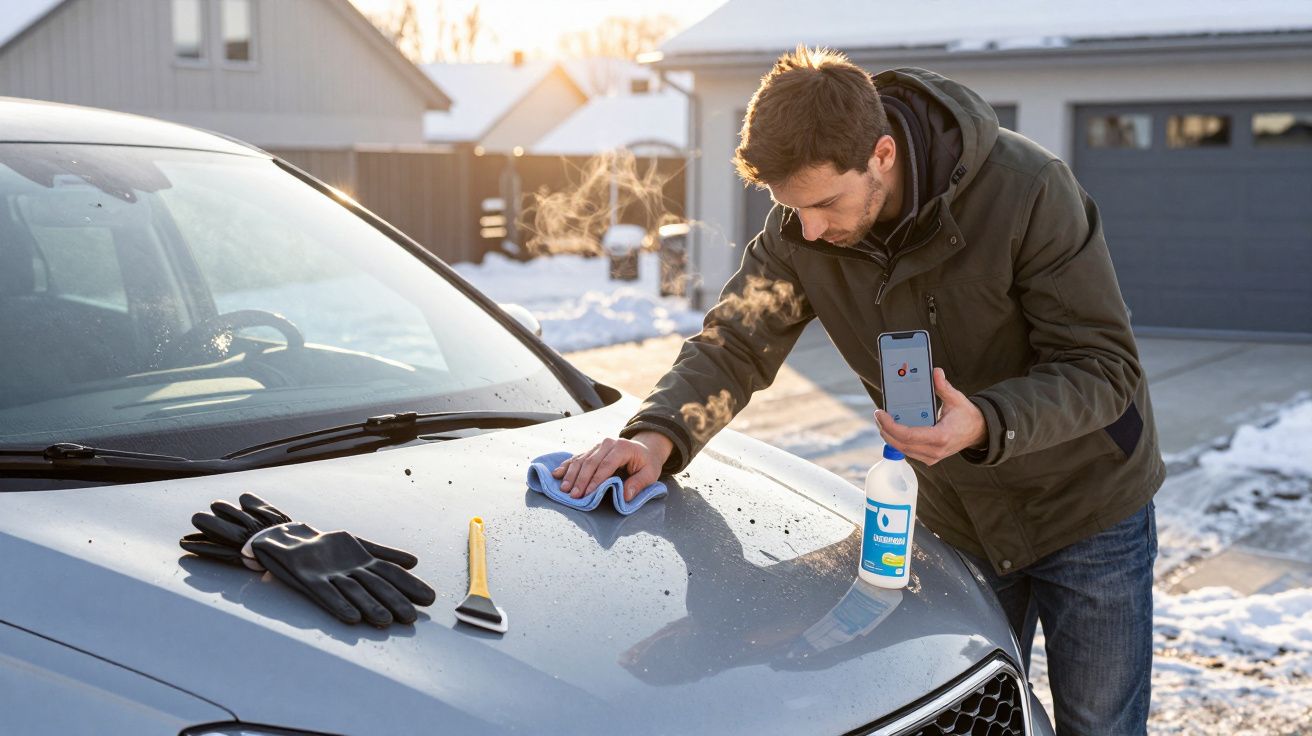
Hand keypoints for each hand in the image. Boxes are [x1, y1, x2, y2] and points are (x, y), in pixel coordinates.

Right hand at [551, 431, 672, 501]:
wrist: (644, 449)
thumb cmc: (647, 463)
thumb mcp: (650, 473)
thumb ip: (638, 483)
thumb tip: (625, 495)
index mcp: (622, 447)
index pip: (606, 465)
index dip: (596, 480)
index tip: (587, 493)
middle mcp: (608, 443)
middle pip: (591, 462)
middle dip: (581, 480)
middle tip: (573, 495)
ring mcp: (598, 446)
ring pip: (581, 459)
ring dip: (571, 474)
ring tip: (563, 488)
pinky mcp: (591, 450)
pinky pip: (577, 457)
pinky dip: (566, 466)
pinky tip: (556, 473)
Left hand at [874, 368, 986, 465]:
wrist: (978, 432)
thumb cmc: (966, 415)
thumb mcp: (957, 399)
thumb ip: (944, 386)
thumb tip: (935, 372)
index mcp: (940, 437)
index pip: (908, 436)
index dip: (891, 426)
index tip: (881, 414)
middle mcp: (935, 451)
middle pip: (901, 444)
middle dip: (885, 429)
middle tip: (878, 415)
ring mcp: (932, 457)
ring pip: (903, 450)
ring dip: (889, 436)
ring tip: (882, 421)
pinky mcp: (929, 458)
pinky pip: (908, 451)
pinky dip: (898, 440)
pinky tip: (892, 428)